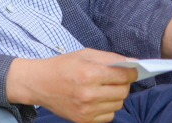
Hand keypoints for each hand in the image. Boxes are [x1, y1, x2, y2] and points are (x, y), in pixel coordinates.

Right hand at [5, 48, 137, 122]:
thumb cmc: (62, 65)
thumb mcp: (84, 54)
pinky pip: (109, 116)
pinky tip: (97, 99)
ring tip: (103, 88)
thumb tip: (133, 63)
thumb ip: (110, 58)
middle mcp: (88, 94)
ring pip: (118, 104)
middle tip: (115, 78)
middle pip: (123, 91)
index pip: (123, 76)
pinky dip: (107, 107)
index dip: (132, 72)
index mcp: (89, 73)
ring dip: (116, 95)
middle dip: (124, 83)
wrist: (39, 83)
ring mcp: (86, 109)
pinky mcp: (84, 120)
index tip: (132, 71)